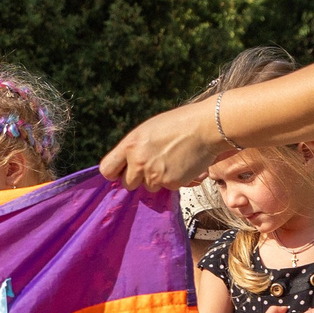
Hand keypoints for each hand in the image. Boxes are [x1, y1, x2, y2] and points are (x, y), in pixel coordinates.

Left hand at [101, 101, 220, 191]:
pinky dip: (173, 180)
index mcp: (130, 145)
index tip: (121, 172)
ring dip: (157, 179)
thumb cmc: (179, 124)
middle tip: (153, 165)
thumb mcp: (147, 131)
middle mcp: (138, 162)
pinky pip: (166, 188)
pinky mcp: (170, 183)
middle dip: (138, 178)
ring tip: (170, 160)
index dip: (114, 172)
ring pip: (148, 187)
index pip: (107, 170)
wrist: (206, 127)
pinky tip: (181, 165)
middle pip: (127, 183)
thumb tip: (126, 164)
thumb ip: (134, 148)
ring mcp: (154, 175)